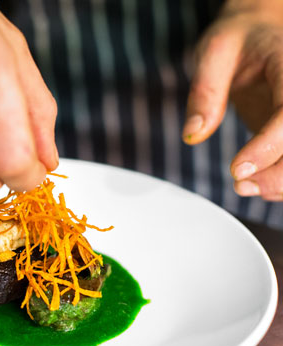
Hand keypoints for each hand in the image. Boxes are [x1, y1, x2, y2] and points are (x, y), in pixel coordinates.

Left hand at [182, 0, 282, 201]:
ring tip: (246, 187)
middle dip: (280, 174)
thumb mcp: (214, 53)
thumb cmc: (237, 41)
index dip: (269, 146)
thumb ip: (205, 93)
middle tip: (241, 186)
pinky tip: (259, 184)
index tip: (236, 170)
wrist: (256, 37)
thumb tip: (193, 135)